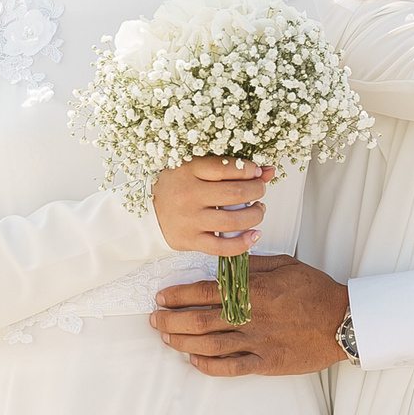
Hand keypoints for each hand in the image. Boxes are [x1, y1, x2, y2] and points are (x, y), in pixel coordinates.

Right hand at [150, 157, 271, 255]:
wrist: (146, 214)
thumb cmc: (175, 188)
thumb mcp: (195, 169)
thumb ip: (230, 167)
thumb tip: (267, 170)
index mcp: (188, 170)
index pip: (226, 167)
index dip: (248, 169)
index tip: (256, 171)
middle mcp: (189, 195)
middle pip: (235, 193)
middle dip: (257, 191)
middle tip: (259, 190)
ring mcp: (190, 220)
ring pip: (234, 221)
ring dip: (255, 215)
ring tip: (257, 210)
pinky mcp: (191, 241)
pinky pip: (223, 247)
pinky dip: (244, 243)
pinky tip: (253, 235)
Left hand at [150, 254, 349, 376]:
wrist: (343, 321)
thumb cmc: (314, 290)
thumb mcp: (284, 264)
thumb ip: (251, 264)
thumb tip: (224, 261)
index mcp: (253, 290)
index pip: (205, 292)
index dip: (178, 295)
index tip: (162, 296)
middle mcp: (251, 317)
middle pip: (200, 320)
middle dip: (172, 320)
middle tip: (155, 319)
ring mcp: (258, 343)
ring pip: (210, 345)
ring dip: (183, 342)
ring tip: (167, 337)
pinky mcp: (267, 363)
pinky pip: (231, 368)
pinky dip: (208, 365)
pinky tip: (194, 360)